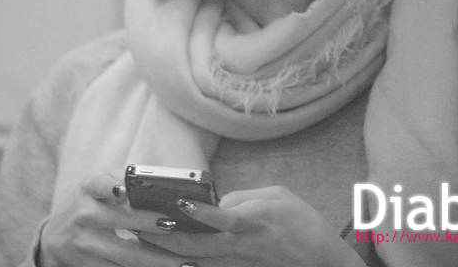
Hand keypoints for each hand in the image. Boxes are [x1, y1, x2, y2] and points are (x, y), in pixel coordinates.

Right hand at [38, 172, 186, 266]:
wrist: (55, 239)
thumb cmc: (87, 204)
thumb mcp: (96, 186)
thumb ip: (121, 178)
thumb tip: (160, 180)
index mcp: (89, 189)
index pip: (99, 184)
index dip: (111, 186)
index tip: (124, 191)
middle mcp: (85, 215)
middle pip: (121, 221)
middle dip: (150, 224)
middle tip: (174, 225)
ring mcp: (86, 245)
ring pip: (126, 254)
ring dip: (157, 260)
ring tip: (184, 263)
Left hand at [140, 186, 365, 266]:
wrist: (321, 262)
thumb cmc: (302, 224)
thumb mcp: (277, 197)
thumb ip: (242, 198)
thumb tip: (212, 203)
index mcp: (254, 221)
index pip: (222, 217)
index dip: (199, 211)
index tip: (178, 200)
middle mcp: (240, 245)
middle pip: (194, 243)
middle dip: (162, 232)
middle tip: (136, 219)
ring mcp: (234, 263)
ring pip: (191, 258)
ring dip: (164, 247)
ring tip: (138, 233)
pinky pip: (201, 266)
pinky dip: (179, 258)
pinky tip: (161, 251)